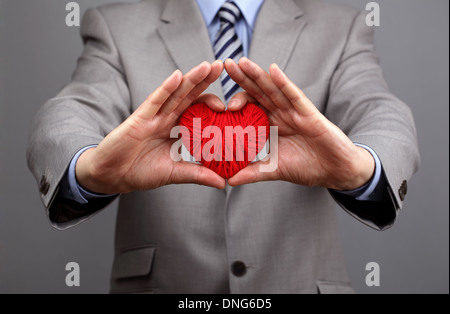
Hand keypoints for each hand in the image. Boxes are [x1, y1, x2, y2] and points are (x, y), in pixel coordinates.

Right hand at [76, 61, 226, 193]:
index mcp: (176, 129)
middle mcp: (166, 119)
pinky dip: (166, 88)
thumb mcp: (175, 173)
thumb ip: (198, 174)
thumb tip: (223, 183)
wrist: (113, 176)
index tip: (232, 104)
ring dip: (191, 79)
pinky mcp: (139, 119)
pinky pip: (155, 101)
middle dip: (205, 80)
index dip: (212, 104)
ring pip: (175, 94)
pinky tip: (177, 76)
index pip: (197, 111)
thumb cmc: (141, 172)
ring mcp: (153, 117)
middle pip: (189, 96)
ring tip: (207, 66)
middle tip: (221, 65)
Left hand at [224, 58, 374, 190]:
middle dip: (242, 77)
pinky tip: (273, 70)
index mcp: (272, 124)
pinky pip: (295, 95)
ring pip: (273, 89)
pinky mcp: (310, 113)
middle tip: (225, 64)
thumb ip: (252, 172)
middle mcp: (281, 114)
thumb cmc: (307, 167)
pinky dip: (284, 83)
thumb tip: (229, 181)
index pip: (251, 106)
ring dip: (258, 75)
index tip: (218, 100)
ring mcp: (295, 111)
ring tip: (242, 62)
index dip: (236, 99)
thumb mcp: (274, 170)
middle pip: (259, 92)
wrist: (336, 171)